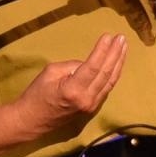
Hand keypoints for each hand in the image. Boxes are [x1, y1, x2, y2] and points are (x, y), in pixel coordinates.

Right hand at [12, 33, 126, 139]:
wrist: (32, 120)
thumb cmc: (37, 94)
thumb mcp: (50, 72)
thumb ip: (72, 66)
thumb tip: (87, 63)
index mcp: (73, 90)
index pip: (93, 66)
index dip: (102, 50)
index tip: (109, 36)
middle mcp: (86, 99)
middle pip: (106, 73)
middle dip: (115, 54)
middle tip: (122, 38)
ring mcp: (91, 106)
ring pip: (110, 81)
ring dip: (118, 63)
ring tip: (123, 47)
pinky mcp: (92, 108)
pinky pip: (106, 88)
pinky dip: (113, 74)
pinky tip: (117, 63)